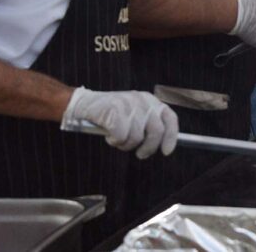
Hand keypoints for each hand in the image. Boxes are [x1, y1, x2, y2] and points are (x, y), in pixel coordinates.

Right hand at [61, 87, 177, 158]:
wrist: (84, 104)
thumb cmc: (111, 115)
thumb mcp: (135, 115)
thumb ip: (148, 125)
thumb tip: (163, 145)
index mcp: (151, 101)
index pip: (170, 118)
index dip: (171, 136)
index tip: (167, 151)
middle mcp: (143, 100)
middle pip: (156, 131)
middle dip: (149, 147)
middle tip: (141, 154)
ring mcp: (129, 104)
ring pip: (136, 137)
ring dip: (126, 144)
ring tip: (118, 139)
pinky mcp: (115, 110)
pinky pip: (121, 136)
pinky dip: (114, 141)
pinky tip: (109, 135)